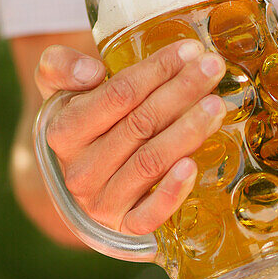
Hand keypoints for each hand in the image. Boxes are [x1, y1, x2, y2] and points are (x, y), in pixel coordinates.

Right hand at [36, 40, 225, 238]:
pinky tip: (193, 167)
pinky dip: (172, 192)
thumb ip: (61, 67)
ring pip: (150, 163)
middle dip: (182, 92)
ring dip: (188, 132)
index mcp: (64, 132)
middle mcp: (80, 171)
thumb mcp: (61, 90)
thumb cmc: (85, 124)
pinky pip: (149, 216)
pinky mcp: (124, 228)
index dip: (157, 70)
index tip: (190, 50)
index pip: (118, 95)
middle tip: (213, 69)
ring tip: (216, 106)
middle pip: (140, 125)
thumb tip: (91, 72)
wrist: (84, 178)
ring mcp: (101, 203)